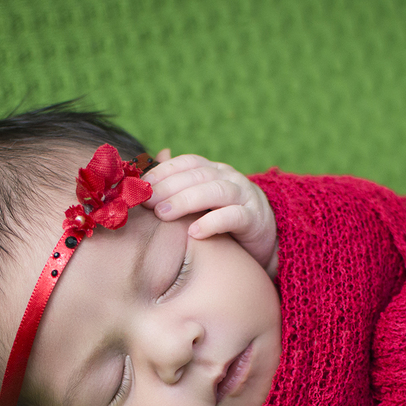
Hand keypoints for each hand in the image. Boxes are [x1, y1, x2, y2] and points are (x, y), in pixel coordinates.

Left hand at [142, 149, 277, 277]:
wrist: (263, 242)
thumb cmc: (224, 223)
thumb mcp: (201, 204)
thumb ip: (178, 190)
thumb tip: (145, 175)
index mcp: (215, 171)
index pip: (188, 162)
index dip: (164, 171)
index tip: (142, 186)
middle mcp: (230, 178)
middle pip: (198, 175)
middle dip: (169, 187)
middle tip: (147, 202)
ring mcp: (245, 196)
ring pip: (216, 191)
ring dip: (186, 201)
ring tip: (163, 214)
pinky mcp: (255, 219)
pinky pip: (234, 216)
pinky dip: (212, 223)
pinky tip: (193, 233)